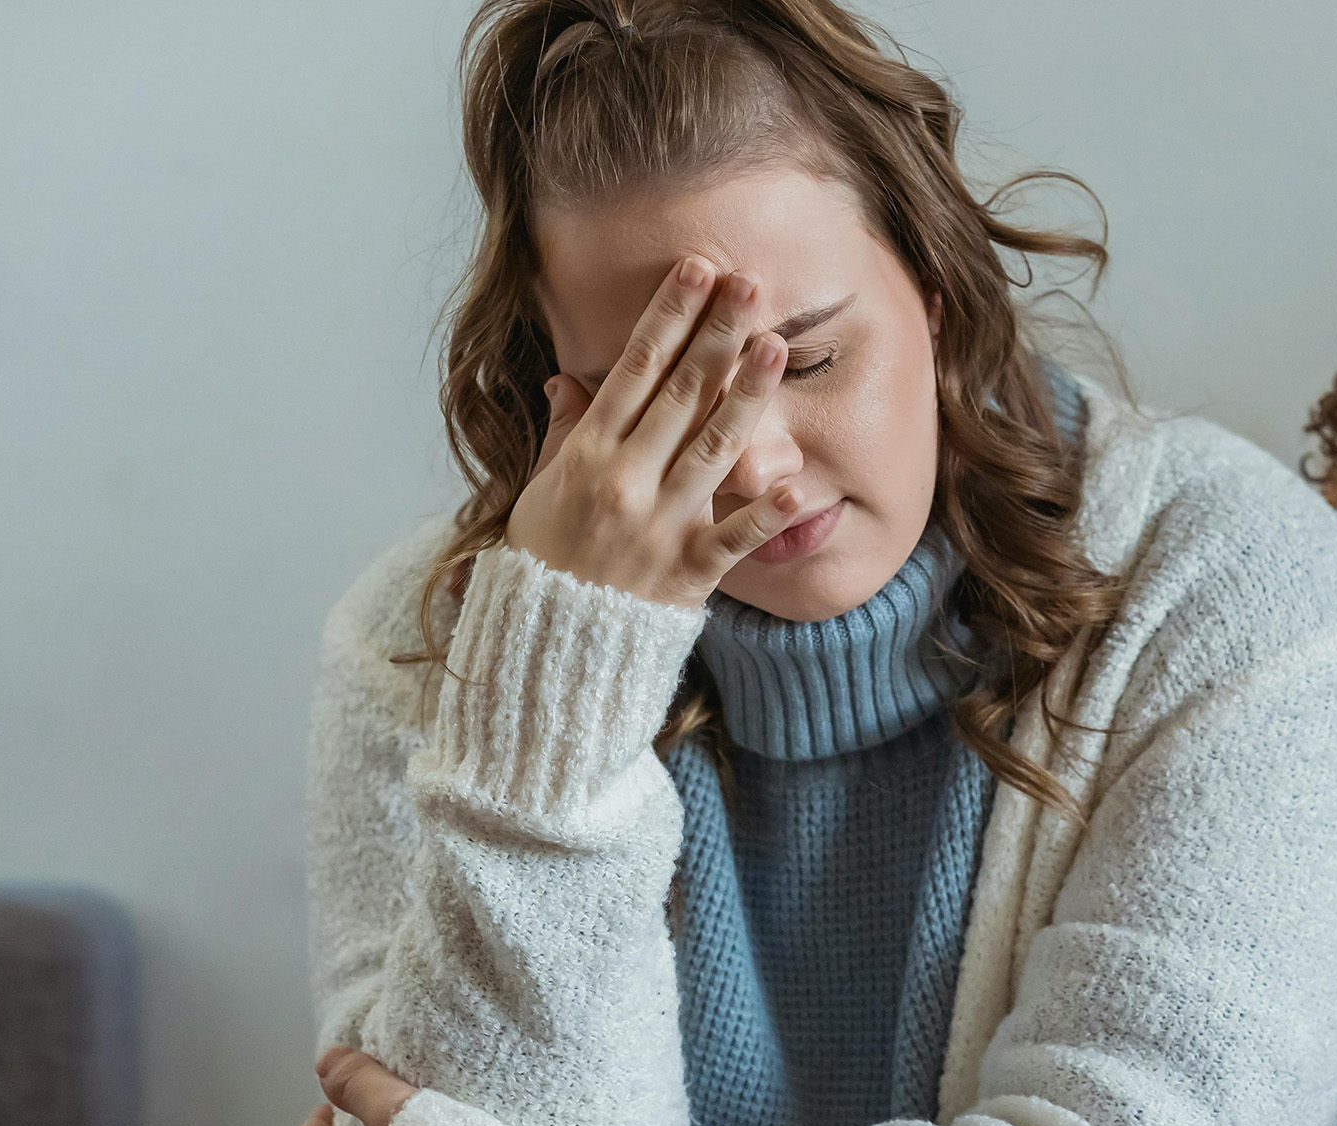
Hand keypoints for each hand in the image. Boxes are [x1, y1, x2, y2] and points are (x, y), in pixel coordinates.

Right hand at [506, 258, 799, 607]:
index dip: (669, 316)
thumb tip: (567, 379)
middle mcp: (626, 481)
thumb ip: (564, 433)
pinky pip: (733, 539)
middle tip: (751, 285)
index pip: (635, 369)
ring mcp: (660, 526)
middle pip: (682, 395)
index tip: (697, 270)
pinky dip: (764, 515)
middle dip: (717, 334)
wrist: (547, 643)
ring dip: (748, 396)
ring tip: (776, 347)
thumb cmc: (546, 558)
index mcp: (588, 453)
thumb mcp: (540, 489)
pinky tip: (796, 485)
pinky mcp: (688, 571)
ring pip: (713, 450)